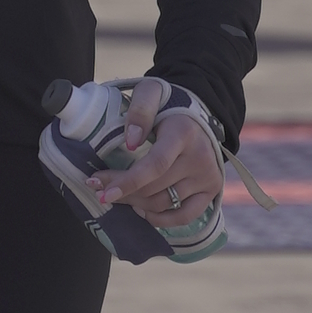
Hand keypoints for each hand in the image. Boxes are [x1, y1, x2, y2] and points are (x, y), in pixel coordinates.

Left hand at [93, 76, 222, 221]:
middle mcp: (200, 158)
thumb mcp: (151, 93)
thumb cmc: (168, 106)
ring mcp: (208, 177)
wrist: (199, 115)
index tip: (102, 190)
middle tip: (100, 189)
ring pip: (164, 203)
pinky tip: (141, 209)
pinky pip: (184, 216)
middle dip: (122, 191)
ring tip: (119, 196)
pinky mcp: (211, 191)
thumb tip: (130, 141)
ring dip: (135, 204)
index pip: (155, 165)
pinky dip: (160, 219)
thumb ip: (139, 111)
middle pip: (154, 187)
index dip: (128, 181)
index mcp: (184, 134)